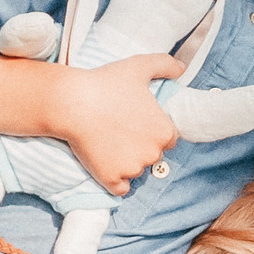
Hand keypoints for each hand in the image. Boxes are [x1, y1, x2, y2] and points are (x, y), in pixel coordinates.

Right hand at [50, 52, 183, 195]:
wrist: (71, 102)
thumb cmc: (106, 83)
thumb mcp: (139, 66)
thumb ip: (165, 65)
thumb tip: (182, 67)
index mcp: (165, 132)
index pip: (167, 138)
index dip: (152, 130)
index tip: (135, 122)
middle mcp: (154, 154)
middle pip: (152, 155)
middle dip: (140, 146)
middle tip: (119, 129)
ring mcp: (133, 169)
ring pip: (136, 170)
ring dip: (126, 162)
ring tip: (108, 141)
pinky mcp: (112, 179)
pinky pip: (121, 188)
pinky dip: (115, 180)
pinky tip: (106, 163)